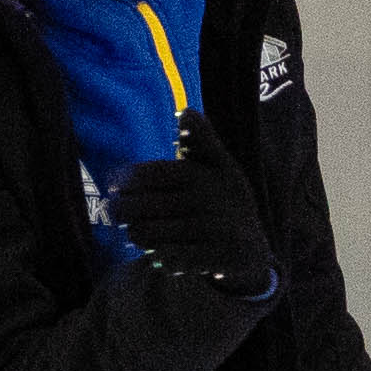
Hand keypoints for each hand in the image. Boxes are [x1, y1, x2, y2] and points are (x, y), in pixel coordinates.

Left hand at [107, 118, 275, 292]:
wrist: (255, 250)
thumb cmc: (227, 202)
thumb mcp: (221, 167)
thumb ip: (202, 140)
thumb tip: (187, 111)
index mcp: (200, 174)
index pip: (145, 175)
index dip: (123, 181)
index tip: (115, 187)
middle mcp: (208, 198)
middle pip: (138, 206)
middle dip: (122, 213)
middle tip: (121, 216)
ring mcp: (214, 229)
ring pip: (146, 234)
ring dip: (137, 236)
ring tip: (140, 234)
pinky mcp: (218, 256)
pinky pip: (168, 259)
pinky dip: (159, 258)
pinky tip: (162, 255)